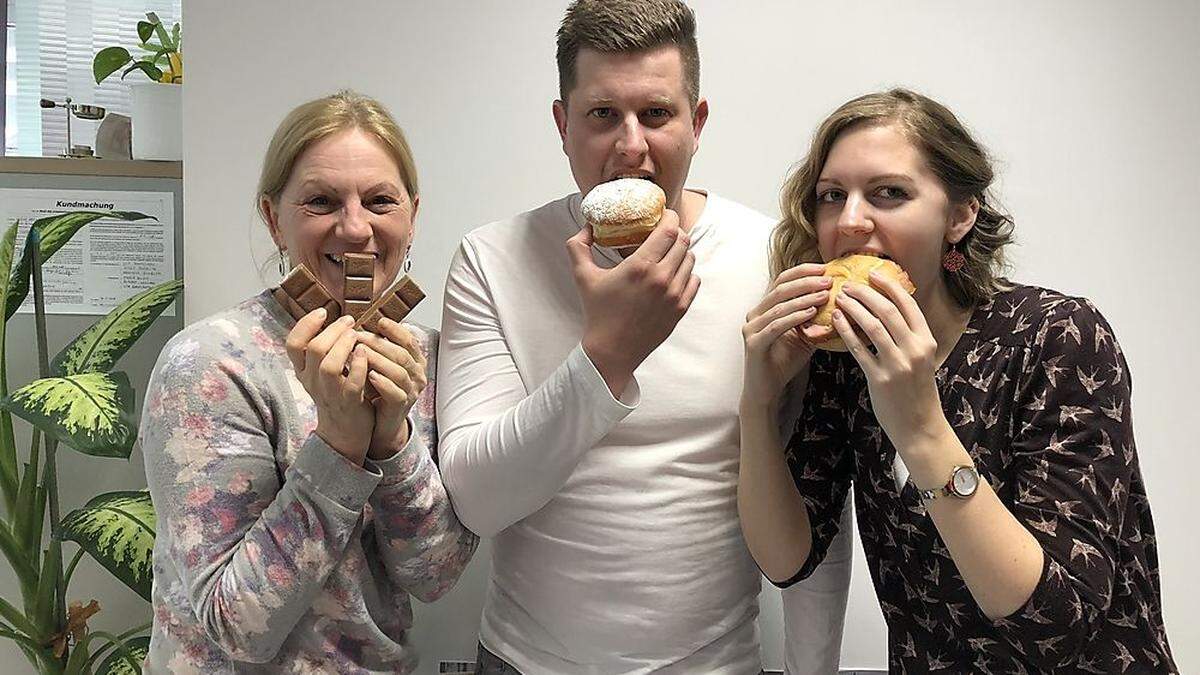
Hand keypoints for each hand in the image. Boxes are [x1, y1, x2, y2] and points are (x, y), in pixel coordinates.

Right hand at [285, 311, 373, 463]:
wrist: (345, 431)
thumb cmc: (337, 393)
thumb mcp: (321, 372)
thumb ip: (322, 349)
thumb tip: (332, 318)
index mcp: (303, 371)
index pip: (293, 344)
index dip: (305, 324)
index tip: (322, 311)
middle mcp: (312, 382)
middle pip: (314, 350)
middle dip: (332, 330)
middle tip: (348, 321)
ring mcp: (330, 394)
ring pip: (329, 367)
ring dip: (344, 347)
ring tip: (356, 334)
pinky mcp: (349, 404)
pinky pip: (352, 384)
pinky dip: (359, 366)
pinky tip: (365, 353)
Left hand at [355, 317, 427, 459]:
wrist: (382, 422)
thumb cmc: (380, 390)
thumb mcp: (383, 364)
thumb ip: (380, 348)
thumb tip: (364, 324)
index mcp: (416, 361)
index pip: (409, 341)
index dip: (395, 330)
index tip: (379, 321)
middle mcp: (417, 375)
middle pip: (401, 354)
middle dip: (379, 343)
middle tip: (358, 336)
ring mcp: (411, 391)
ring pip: (398, 372)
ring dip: (378, 360)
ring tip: (360, 353)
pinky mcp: (401, 406)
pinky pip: (395, 392)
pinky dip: (382, 383)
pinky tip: (369, 375)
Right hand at [566, 209, 699, 394]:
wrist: (612, 350)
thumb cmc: (598, 312)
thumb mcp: (582, 277)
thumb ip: (578, 246)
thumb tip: (586, 226)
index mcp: (639, 266)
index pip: (668, 229)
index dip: (669, 216)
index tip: (663, 214)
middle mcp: (661, 278)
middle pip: (683, 241)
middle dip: (675, 232)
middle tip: (664, 232)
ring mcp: (674, 294)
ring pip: (690, 259)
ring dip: (681, 252)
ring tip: (668, 253)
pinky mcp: (681, 309)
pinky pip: (694, 280)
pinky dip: (687, 273)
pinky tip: (673, 274)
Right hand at [740, 263, 833, 411]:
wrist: (767, 390)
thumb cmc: (784, 362)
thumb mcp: (804, 336)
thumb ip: (815, 319)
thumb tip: (842, 303)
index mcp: (764, 308)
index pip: (782, 281)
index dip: (802, 271)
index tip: (825, 268)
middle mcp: (754, 314)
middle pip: (780, 289)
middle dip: (806, 282)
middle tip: (828, 280)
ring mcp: (751, 328)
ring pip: (779, 306)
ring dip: (804, 298)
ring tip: (825, 295)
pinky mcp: (753, 343)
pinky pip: (776, 325)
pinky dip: (795, 317)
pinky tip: (812, 314)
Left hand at [831, 271, 944, 450]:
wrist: (920, 427)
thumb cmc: (917, 391)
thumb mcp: (921, 359)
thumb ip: (909, 336)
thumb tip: (887, 309)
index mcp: (927, 341)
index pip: (908, 304)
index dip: (889, 285)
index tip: (873, 273)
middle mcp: (915, 349)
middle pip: (887, 310)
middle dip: (866, 293)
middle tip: (848, 284)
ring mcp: (898, 364)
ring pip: (872, 325)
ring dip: (853, 308)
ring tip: (840, 298)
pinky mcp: (880, 378)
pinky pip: (858, 348)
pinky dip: (846, 330)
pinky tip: (836, 320)